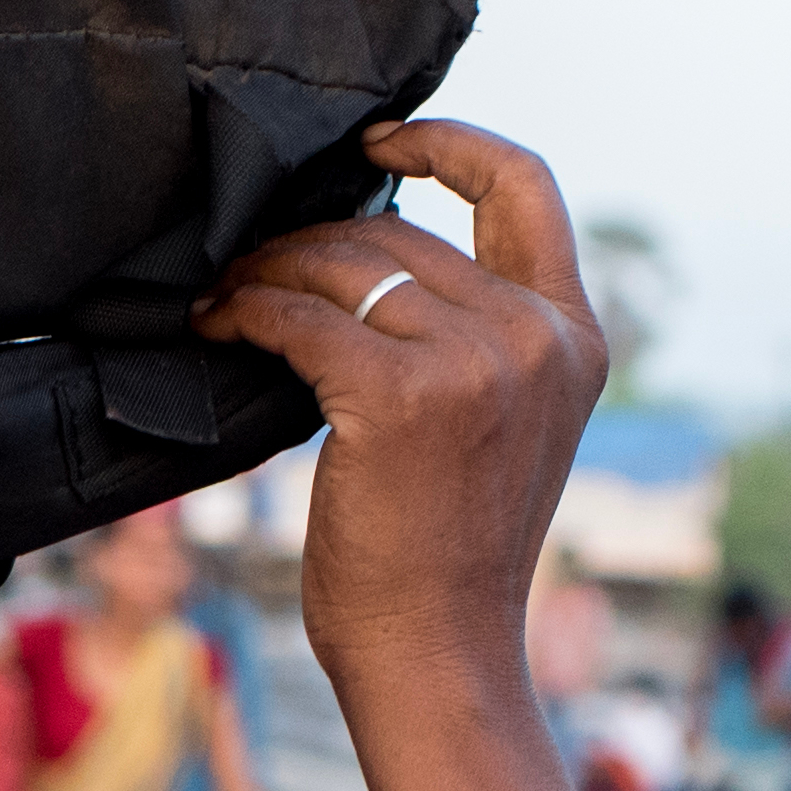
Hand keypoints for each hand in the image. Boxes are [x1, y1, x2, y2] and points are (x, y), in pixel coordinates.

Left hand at [195, 119, 608, 692]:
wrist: (437, 653)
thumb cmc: (445, 554)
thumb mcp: (500, 427)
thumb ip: (475, 338)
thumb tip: (373, 253)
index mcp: (574, 338)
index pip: (525, 189)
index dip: (450, 142)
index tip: (382, 138)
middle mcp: (537, 338)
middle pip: (402, 232)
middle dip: (311, 240)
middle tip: (250, 262)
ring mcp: (476, 363)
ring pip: (344, 266)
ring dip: (268, 272)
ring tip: (225, 293)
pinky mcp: (401, 395)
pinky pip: (300, 318)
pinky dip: (246, 312)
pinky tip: (216, 324)